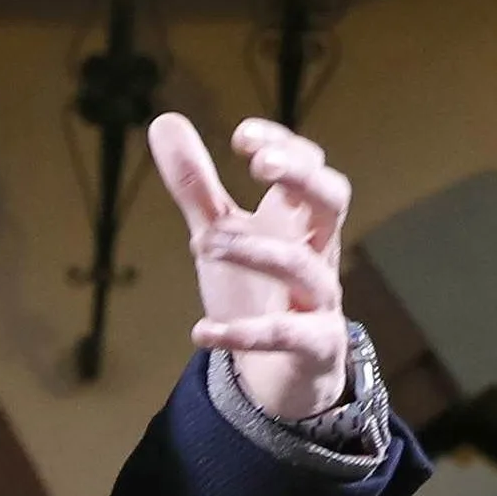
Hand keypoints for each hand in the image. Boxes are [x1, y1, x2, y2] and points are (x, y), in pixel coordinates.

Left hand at [153, 116, 353, 427]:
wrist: (281, 375)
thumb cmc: (257, 292)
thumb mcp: (221, 233)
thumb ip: (196, 185)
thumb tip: (163, 119)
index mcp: (300, 218)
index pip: (310, 166)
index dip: (284, 146)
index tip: (241, 137)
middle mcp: (317, 252)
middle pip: (333, 200)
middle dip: (301, 177)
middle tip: (258, 166)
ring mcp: (320, 301)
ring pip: (305, 268)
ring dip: (257, 251)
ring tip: (203, 244)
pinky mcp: (314, 347)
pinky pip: (288, 336)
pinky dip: (244, 334)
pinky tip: (201, 332)